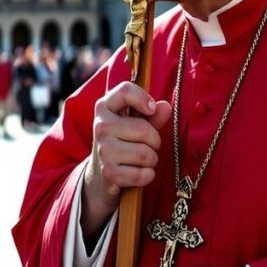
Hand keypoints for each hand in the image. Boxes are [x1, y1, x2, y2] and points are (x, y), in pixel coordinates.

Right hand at [81, 82, 170, 240]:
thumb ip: (151, 116)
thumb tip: (165, 107)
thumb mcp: (134, 125)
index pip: (125, 90)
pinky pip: (142, 174)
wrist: (100, 175)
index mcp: (104, 108)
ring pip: (145, 153)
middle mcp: (100, 126)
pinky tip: (139, 174)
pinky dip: (147, 176)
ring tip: (142, 160)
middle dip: (154, 141)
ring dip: (151, 160)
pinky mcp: (109, 172)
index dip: (143, 98)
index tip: (151, 110)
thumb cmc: (122, 143)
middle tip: (148, 145)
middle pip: (144, 129)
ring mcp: (103, 150)